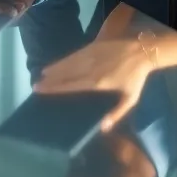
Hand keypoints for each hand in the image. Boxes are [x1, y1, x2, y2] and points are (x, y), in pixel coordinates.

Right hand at [34, 38, 158, 132]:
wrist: (141, 52)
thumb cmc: (135, 78)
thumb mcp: (130, 99)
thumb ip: (116, 114)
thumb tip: (103, 128)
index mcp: (97, 83)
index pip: (71, 86)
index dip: (55, 88)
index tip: (41, 90)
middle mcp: (90, 69)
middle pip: (66, 75)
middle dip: (50, 80)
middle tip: (36, 85)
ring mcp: (90, 57)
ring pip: (67, 64)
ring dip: (54, 69)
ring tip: (42, 75)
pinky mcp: (92, 47)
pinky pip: (74, 55)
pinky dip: (63, 60)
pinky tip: (56, 63)